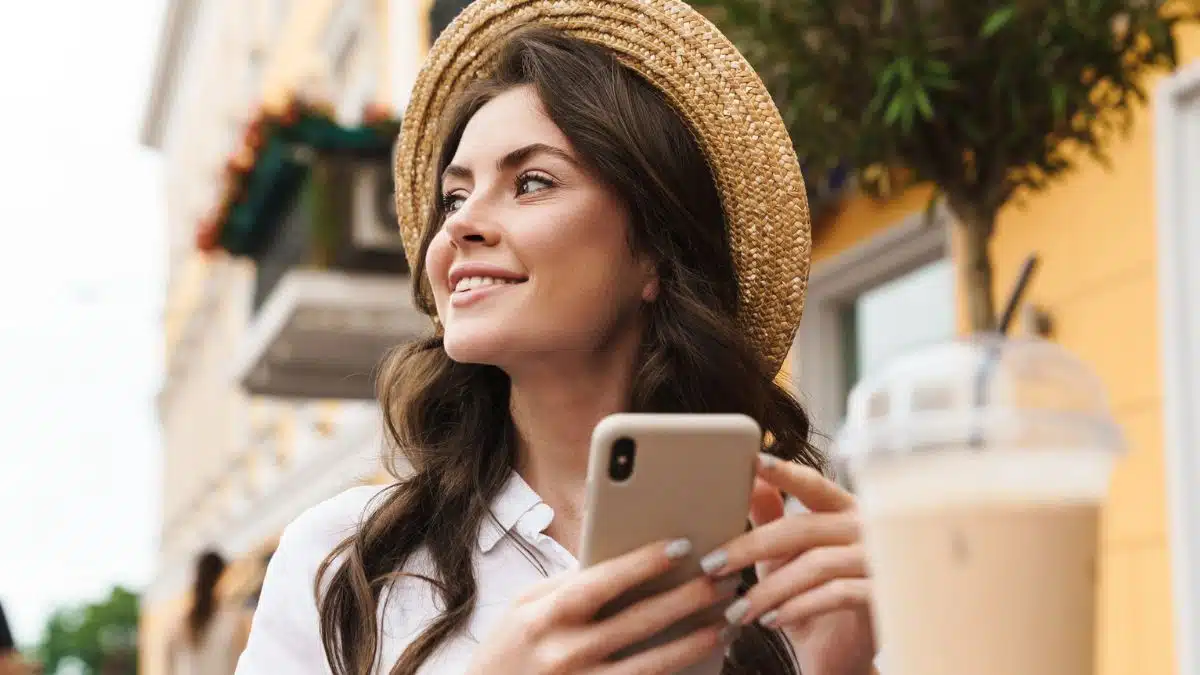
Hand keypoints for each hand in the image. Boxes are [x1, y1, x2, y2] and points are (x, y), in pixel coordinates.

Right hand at [466, 538, 733, 674]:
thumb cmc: (507, 651)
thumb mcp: (524, 608)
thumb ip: (569, 585)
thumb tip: (622, 560)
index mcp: (545, 615)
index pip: (604, 581)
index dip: (645, 562)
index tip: (682, 544)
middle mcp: (564, 652)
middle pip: (638, 621)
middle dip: (686, 598)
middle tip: (723, 578)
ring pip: (652, 665)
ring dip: (694, 642)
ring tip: (727, 622)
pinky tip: (704, 661)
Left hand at [698, 455, 875, 674]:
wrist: (837, 651)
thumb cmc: (812, 593)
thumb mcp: (784, 552)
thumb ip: (769, 513)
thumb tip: (747, 477)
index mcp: (843, 508)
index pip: (813, 485)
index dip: (785, 473)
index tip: (754, 462)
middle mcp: (867, 528)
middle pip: (803, 528)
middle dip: (750, 547)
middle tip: (713, 565)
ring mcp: (879, 561)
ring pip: (816, 565)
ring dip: (768, 590)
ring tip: (738, 610)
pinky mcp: (883, 596)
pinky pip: (835, 594)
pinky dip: (797, 608)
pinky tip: (771, 621)